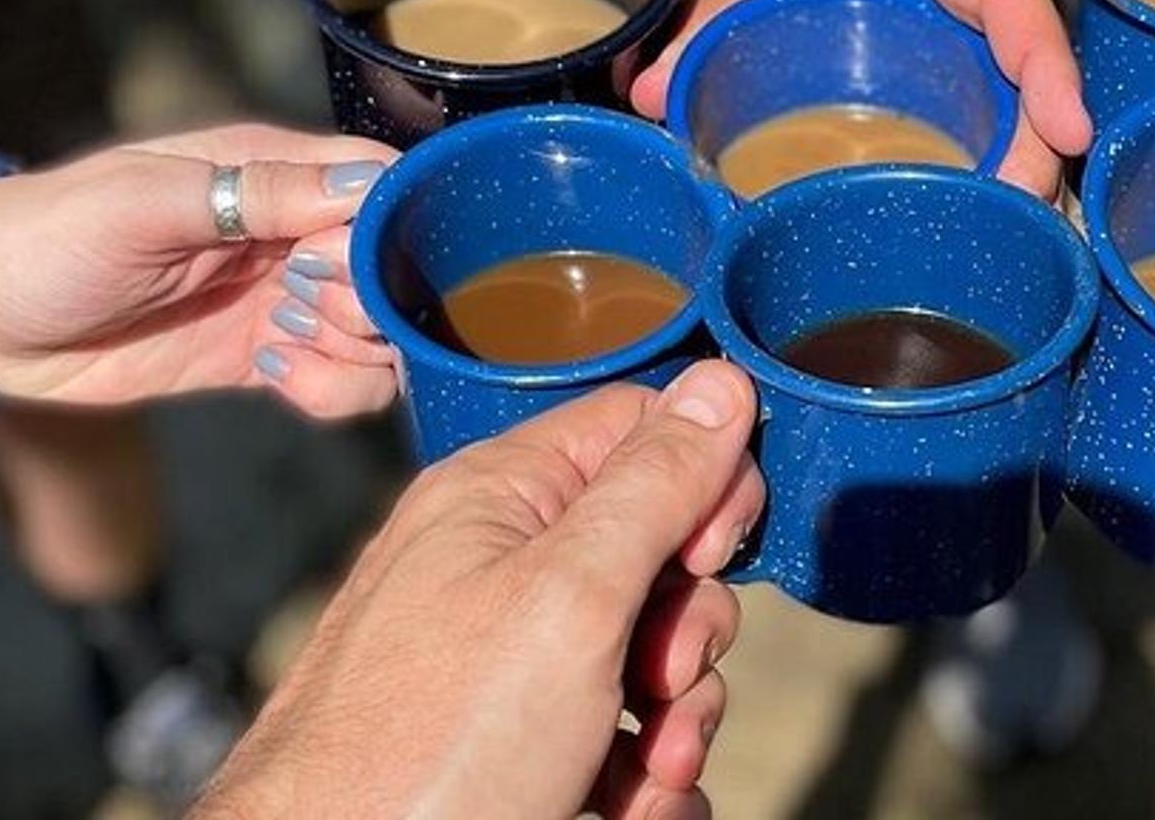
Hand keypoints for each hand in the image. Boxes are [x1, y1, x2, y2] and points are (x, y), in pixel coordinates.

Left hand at [0, 125, 399, 416]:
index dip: (394, 225)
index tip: (345, 261)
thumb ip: (256, 194)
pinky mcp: (261, 359)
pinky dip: (334, 390)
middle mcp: (290, 233)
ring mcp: (279, 299)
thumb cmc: (47, 233)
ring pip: (377, 332)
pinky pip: (337, 379)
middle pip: (395, 266)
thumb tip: (369, 184)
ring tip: (285, 350)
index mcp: (273, 172)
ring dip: (357, 351)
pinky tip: (281, 379)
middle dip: (372, 298)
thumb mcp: (146, 202)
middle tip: (299, 309)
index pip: (382, 184)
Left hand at [199, 359, 763, 819]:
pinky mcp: (519, 747)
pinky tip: (632, 810)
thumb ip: (654, 487)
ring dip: (677, 720)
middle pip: (659, 554)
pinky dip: (646, 779)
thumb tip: (723, 378)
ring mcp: (507, 665)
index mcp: (500, 499)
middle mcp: (500, 569)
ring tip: (645, 774)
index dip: (702, 479)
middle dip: (688, 630)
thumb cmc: (432, 743)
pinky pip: (623, 739)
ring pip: (650, 659)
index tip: (712, 552)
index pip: (638, 429)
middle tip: (657, 682)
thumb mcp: (569, 598)